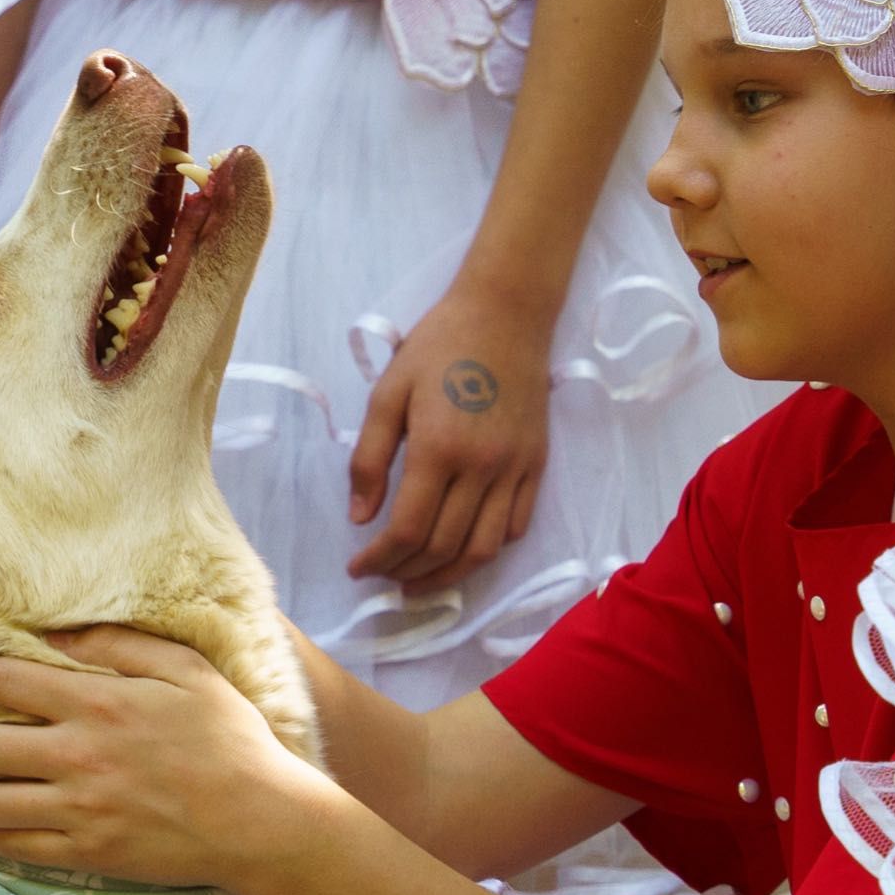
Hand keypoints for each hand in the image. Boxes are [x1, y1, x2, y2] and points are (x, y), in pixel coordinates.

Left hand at [0, 628, 321, 889]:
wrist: (259, 820)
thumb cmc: (229, 738)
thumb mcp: (187, 669)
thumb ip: (119, 643)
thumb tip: (55, 634)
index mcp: (98, 703)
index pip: (1, 682)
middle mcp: (77, 756)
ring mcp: (79, 811)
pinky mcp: (86, 853)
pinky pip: (11, 847)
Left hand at [347, 279, 554, 589]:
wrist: (506, 313)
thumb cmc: (438, 346)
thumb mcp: (387, 392)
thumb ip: (369, 458)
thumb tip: (360, 517)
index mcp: (438, 449)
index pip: (407, 530)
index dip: (379, 560)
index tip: (358, 569)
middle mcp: (482, 467)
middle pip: (443, 546)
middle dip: (406, 572)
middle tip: (384, 576)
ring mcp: (515, 469)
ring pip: (484, 549)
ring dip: (448, 575)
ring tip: (420, 581)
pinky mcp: (537, 464)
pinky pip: (516, 526)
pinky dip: (488, 549)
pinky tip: (463, 550)